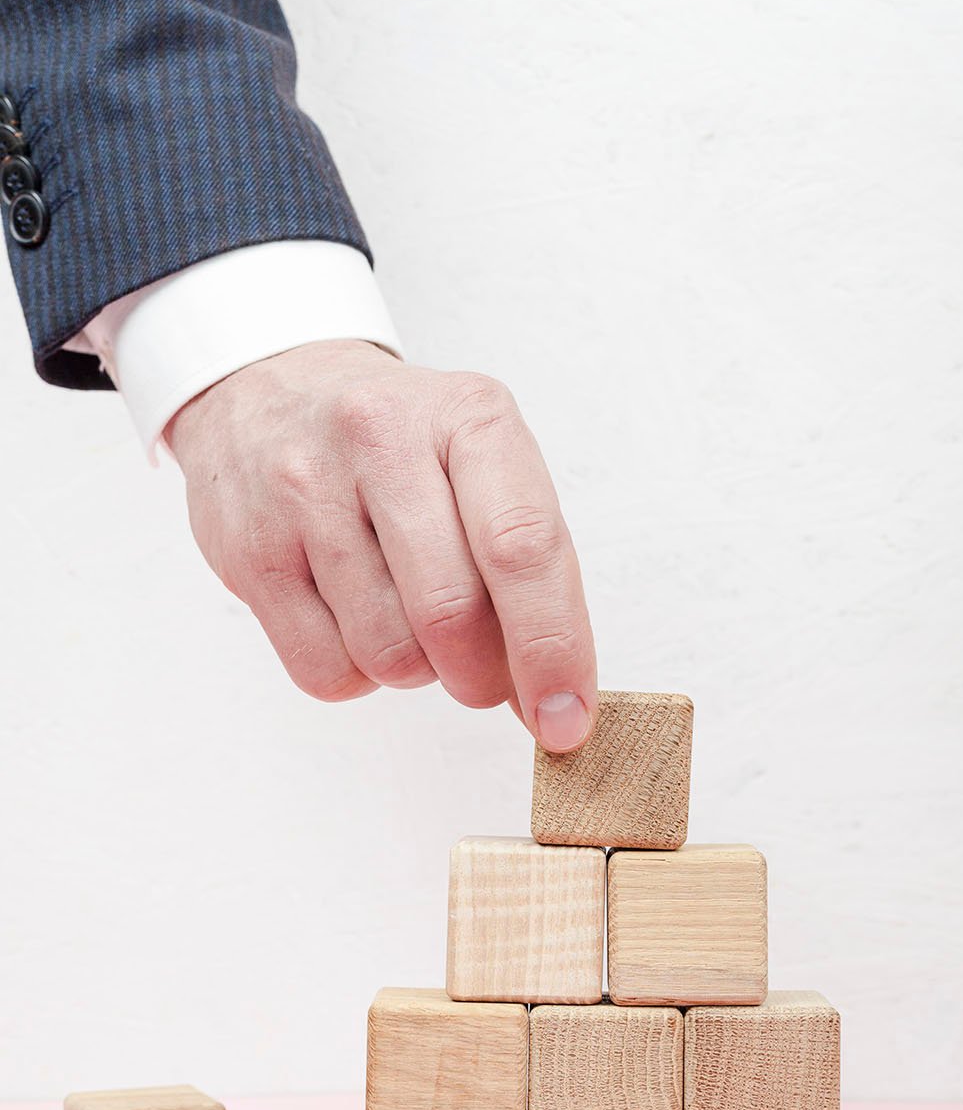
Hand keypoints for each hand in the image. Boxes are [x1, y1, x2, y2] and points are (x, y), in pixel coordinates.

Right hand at [166, 340, 596, 751]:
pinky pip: (326, 671)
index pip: (523, 547)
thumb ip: (528, 567)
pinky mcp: (251, 551)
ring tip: (405, 616)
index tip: (565, 720)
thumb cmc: (401, 444)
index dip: (552, 648)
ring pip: (389, 653)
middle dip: (481, 677)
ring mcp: (305, 491)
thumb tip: (552, 699)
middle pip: (452, 614)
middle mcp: (381, 438)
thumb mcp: (481, 462)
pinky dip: (357, 674)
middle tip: (483, 675)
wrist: (271, 389)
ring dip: (416, 670)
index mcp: (468, 415)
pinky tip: (353, 619)